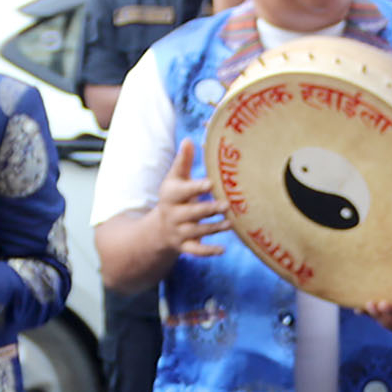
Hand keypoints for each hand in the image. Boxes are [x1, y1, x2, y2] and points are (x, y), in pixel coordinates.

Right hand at [152, 140, 225, 259]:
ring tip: (231, 223)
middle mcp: (173, 215)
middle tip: (227, 204)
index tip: (211, 183)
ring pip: (197, 232)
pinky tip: (223, 250)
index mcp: (170, 195)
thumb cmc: (174, 196)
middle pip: (192, 213)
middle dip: (209, 209)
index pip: (183, 191)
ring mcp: (179, 232)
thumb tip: (189, 139)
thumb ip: (183, 161)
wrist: (160, 228)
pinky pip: (196, 251)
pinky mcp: (184, 246)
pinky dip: (208, 252)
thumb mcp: (175, 179)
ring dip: (214, 228)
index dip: (197, 187)